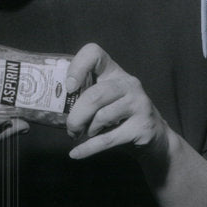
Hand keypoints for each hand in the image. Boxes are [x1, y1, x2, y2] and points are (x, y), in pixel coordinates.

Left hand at [65, 43, 172, 167]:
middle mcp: (129, 83)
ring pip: (102, 117)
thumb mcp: (103, 100)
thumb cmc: (118, 116)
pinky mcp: (143, 126)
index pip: (94, 53)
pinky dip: (88, 148)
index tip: (69, 87)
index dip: (77, 67)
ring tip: (86, 134)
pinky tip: (76, 153)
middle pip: (94, 95)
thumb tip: (53, 106)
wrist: (153, 137)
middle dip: (76, 116)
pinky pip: (108, 139)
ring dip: (87, 130)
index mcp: (114, 72)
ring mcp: (139, 103)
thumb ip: (83, 97)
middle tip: (71, 128)